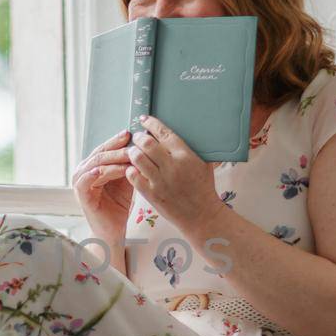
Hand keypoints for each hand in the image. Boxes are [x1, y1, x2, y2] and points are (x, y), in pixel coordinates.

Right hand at [71, 129, 134, 241]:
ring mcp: (80, 183)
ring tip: (125, 155)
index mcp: (94, 166)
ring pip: (95, 165)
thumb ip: (128, 165)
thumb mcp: (126, 180)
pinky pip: (83, 182)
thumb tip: (140, 146)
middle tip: (130, 142)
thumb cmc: (119, 205)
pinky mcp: (80, 196)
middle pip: (100, 154)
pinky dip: (91, 175)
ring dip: (111, 160)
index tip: (130, 134)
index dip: (116, 141)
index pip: (105, 149)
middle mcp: (84, 171)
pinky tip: (100, 170)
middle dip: (116, 148)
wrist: (113, 229)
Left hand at [123, 115, 223, 233]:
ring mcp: (161, 181)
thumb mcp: (204, 164)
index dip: (151, 124)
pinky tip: (133, 169)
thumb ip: (193, 148)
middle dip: (139, 137)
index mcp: (186, 156)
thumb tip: (185, 132)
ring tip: (133, 152)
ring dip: (133, 152)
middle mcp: (172, 167)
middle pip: (147, 143)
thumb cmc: (203, 187)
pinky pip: (134, 177)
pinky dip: (130, 170)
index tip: (144, 120)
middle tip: (137, 138)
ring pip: (138, 158)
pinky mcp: (152, 195)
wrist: (202, 215)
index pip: (163, 133)